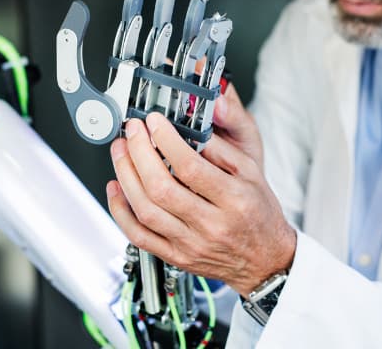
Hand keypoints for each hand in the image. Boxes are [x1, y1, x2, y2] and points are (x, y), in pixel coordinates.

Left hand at [106, 85, 295, 296]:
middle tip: (132, 132)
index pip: (190, 167)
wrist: (265, 260)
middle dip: (138, 153)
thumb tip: (189, 127)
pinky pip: (139, 236)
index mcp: (234, 200)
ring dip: (125, 176)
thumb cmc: (258, 214)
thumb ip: (221, 149)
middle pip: (161, 188)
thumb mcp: (252, 173)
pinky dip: (121, 211)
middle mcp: (211, 225)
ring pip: (145, 211)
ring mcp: (191, 244)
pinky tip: (116, 188)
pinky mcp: (176, 256)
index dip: (165, 140)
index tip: (154, 122)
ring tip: (121, 152)